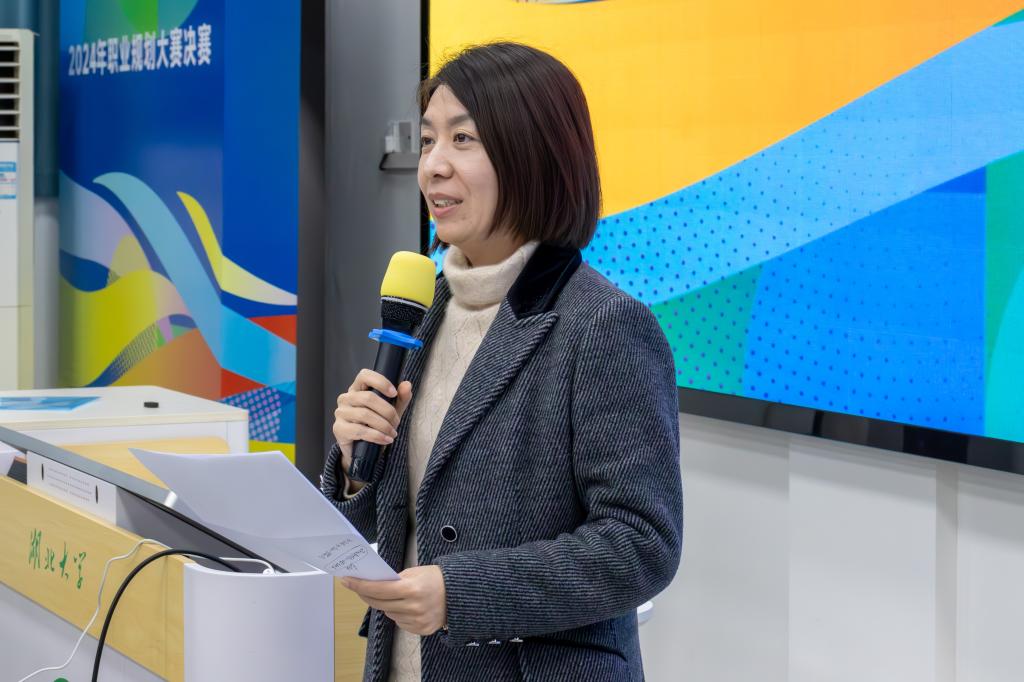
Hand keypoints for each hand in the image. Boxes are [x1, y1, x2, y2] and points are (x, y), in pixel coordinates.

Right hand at [333, 370, 412, 488]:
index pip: (364, 375)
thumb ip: (401, 398)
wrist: (362, 450)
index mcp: (357, 389)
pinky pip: (359, 430)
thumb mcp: (392, 410)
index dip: (380, 382)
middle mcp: (346, 398)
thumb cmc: (376, 425)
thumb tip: (407, 384)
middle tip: (396, 422)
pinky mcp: (339, 429)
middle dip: (387, 411)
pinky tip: (386, 440)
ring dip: (383, 425)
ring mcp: (340, 413)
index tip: (394, 393)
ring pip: (364, 415)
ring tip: (393, 433)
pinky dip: (376, 436)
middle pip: (368, 398)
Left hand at [341, 565, 446, 634]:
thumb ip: (394, 579)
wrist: (460, 593)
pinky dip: (398, 613)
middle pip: (379, 603)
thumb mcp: (414, 572)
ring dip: (385, 605)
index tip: (346, 580)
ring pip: (388, 614)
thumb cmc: (435, 578)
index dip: (360, 585)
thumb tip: (373, 583)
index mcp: (411, 588)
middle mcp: (413, 607)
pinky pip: (400, 622)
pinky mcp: (421, 630)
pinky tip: (406, 606)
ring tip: (394, 595)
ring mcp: (417, 621)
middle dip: (367, 594)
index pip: (378, 589)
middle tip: (358, 586)